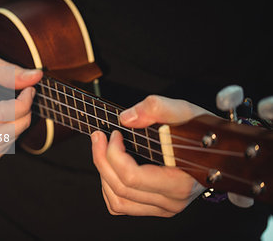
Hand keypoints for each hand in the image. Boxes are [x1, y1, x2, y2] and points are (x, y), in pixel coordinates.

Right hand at [0, 43, 41, 163]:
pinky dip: (1, 145)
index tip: (29, 90)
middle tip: (26, 102)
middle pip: (0, 136)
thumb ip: (7, 70)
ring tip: (16, 114)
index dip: (24, 104)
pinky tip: (3, 126)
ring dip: (15, 135)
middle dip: (24, 120)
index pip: (0, 114)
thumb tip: (36, 76)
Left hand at [90, 95, 207, 216]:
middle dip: (101, 158)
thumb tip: (126, 118)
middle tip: (98, 136)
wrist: (216, 150)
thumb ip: (157, 108)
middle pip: (120, 188)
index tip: (114, 133)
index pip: (132, 177)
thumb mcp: (183, 111)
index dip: (114, 153)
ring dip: (103, 174)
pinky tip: (112, 167)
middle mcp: (171, 201)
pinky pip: (121, 206)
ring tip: (102, 151)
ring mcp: (163, 207)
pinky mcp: (155, 207)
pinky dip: (109, 188)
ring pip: (117, 201)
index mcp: (179, 183)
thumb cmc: (202, 133)